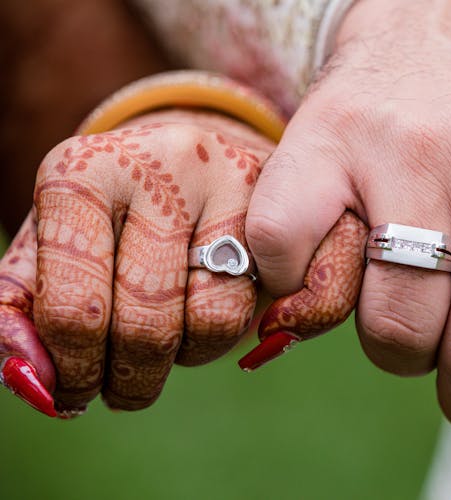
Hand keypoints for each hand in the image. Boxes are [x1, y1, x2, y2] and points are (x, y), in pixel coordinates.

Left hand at [0, 109, 366, 415]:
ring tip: (169, 344)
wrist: (180, 160)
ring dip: (188, 356)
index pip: (75, 307)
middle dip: (129, 378)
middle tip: (122, 389)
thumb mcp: (47, 251)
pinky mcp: (282, 204)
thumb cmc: (108, 217)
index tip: (70, 389)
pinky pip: (272, 304)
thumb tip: (30, 378)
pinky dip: (241, 336)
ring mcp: (231, 177)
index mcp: (81, 171)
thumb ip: (16, 314)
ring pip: (216, 320)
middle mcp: (161, 161)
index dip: (71, 369)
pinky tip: (215, 321)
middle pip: (147, 321)